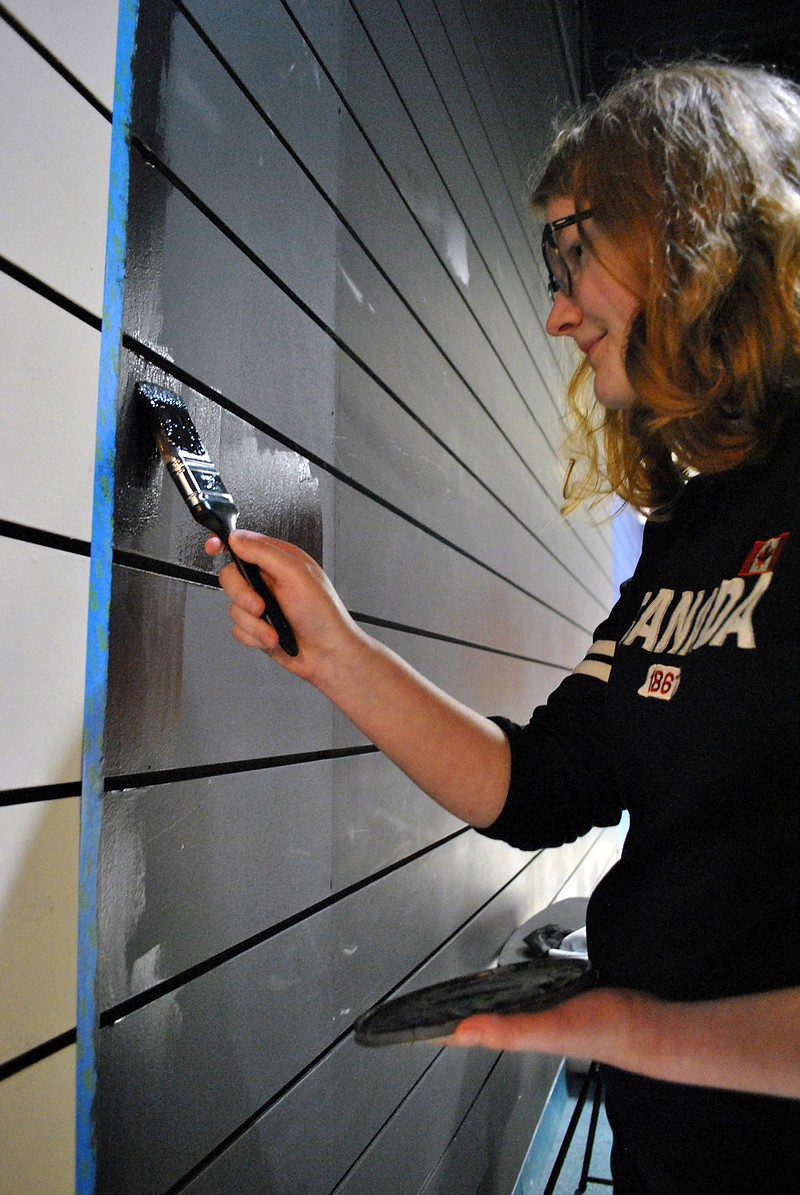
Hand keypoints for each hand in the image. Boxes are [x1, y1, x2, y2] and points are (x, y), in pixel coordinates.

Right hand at [205, 529, 362, 682]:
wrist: (328, 654)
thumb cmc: (323, 615)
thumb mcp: (296, 574)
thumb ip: (264, 553)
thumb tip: (237, 538)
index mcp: (279, 560)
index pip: (244, 544)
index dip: (224, 544)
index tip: (213, 548)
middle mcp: (268, 580)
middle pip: (231, 577)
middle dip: (243, 596)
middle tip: (260, 606)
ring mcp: (262, 604)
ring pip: (234, 607)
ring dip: (254, 623)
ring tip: (275, 629)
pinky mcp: (257, 626)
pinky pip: (238, 629)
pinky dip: (255, 636)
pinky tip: (273, 637)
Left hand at [445, 984, 799, 1099]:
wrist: (648, 1022)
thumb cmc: (602, 1027)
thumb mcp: (550, 1027)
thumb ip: (508, 1030)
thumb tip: (460, 1030)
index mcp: (515, 1033)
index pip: (461, 1033)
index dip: (430, 1030)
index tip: (399, 1026)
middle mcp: (522, 1024)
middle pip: (473, 1020)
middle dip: (444, 1013)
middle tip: (415, 1005)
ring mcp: (538, 1013)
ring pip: (494, 1008)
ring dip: (469, 1002)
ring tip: (445, 994)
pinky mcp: (556, 999)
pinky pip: (518, 994)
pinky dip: (500, 989)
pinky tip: (499, 981)